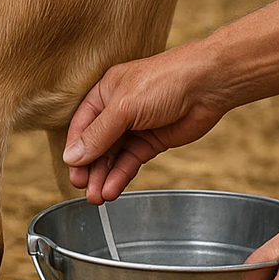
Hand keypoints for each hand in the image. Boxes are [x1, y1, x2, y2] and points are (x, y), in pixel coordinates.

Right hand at [62, 44, 228, 202]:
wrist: (207, 85)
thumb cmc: (164, 82)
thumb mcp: (123, 107)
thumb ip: (98, 134)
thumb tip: (71, 157)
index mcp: (104, 93)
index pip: (81, 126)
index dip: (75, 149)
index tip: (72, 171)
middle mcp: (117, 111)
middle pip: (96, 144)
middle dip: (89, 168)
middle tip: (84, 190)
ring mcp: (135, 127)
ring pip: (113, 156)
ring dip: (104, 176)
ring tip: (97, 198)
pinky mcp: (152, 142)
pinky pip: (131, 161)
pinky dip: (121, 176)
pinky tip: (113, 189)